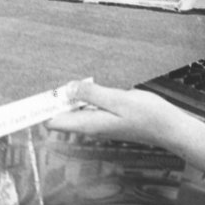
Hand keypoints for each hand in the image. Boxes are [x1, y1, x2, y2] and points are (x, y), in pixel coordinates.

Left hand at [45, 81, 182, 147]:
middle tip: (48, 76)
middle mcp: (92, 126)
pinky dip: (86, 96)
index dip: (43, 108)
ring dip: (71, 95)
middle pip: (63, 115)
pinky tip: (89, 84)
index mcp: (91, 124)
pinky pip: (90, 107)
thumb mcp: (119, 99)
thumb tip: (68, 88)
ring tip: (67, 77)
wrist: (170, 128)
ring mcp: (100, 123)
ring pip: (76, 109)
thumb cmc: (149, 116)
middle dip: (56, 98)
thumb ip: (93, 94)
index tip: (34, 93)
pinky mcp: (109, 117)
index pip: (55, 121)